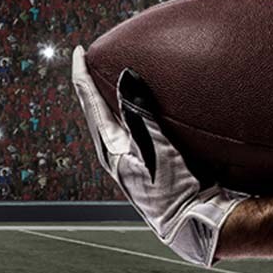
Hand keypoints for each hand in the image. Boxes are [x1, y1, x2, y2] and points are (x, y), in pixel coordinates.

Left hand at [71, 45, 249, 266]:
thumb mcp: (157, 146)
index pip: (91, 103)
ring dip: (107, 100)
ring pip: (110, 122)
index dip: (82, 75)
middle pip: (95, 111)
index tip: (78, 51)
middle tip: (88, 62)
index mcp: (111, 149)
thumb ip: (140, 110)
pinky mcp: (144, 166)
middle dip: (90, 86)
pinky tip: (138, 110)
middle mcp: (115, 155)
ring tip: (107, 80)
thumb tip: (125, 75)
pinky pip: (128, 131)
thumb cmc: (175, 187)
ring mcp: (128, 162)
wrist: (193, 222)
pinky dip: (126, 114)